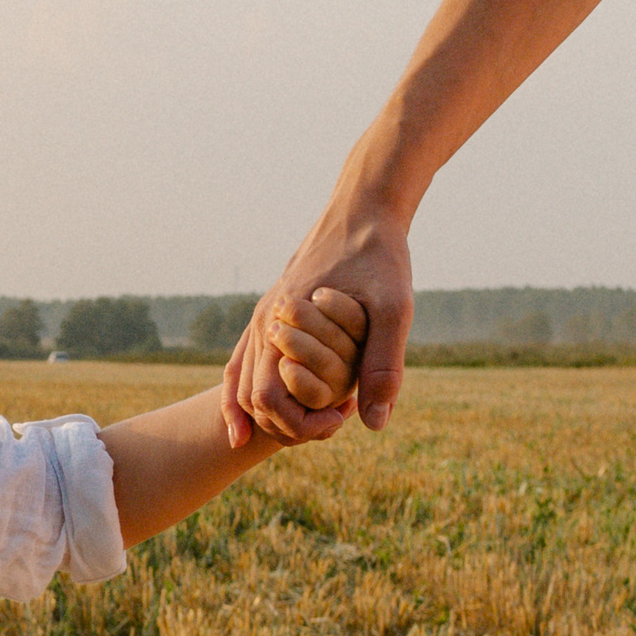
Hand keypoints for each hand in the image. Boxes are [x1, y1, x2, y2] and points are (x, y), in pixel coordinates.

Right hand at [224, 200, 413, 445]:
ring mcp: (261, 316)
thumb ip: (384, 365)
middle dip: (284, 424)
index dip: (301, 424)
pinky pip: (244, 360)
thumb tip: (375, 423)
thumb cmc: (380, 256)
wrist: (363, 208)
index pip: (267, 399)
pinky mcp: (269, 310)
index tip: (341, 419)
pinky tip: (262, 412)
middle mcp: (262, 323)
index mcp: (282, 325)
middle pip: (250, 397)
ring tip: (309, 424)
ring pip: (240, 381)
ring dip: (265, 413)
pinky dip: (245, 392)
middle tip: (330, 427)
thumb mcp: (395, 310)